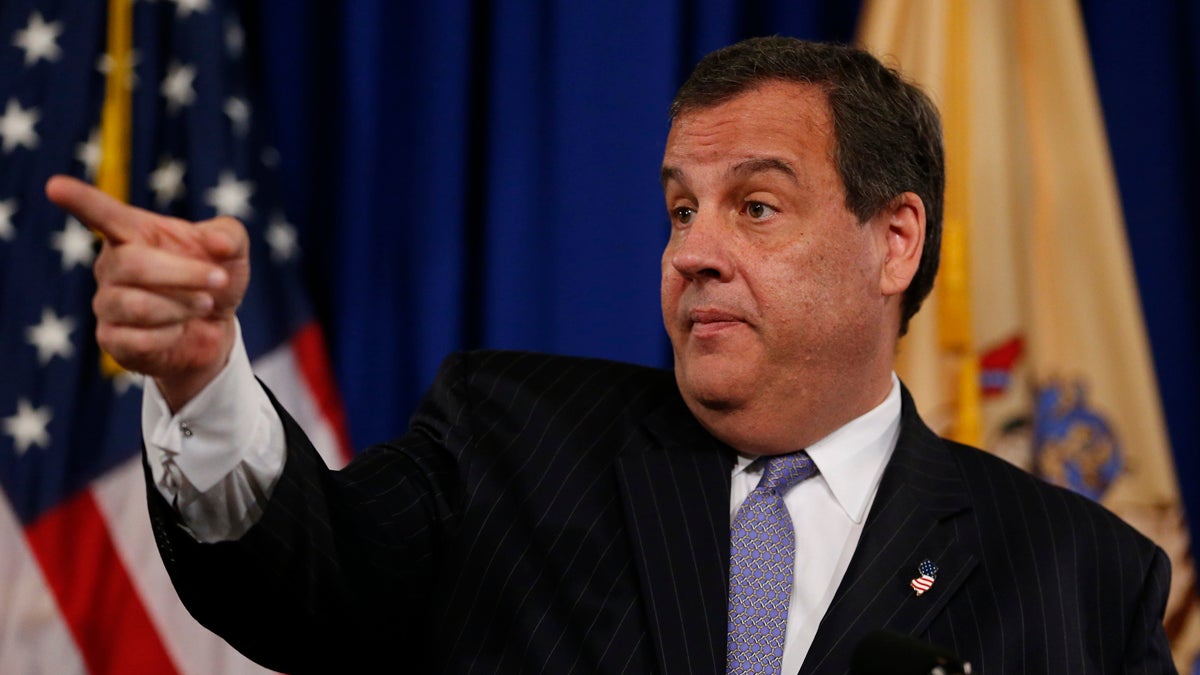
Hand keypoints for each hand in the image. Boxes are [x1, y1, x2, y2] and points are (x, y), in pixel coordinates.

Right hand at [45, 175, 250, 410]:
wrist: (216, 328)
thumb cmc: (215, 277)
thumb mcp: (232, 251)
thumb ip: (230, 236)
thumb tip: (216, 245)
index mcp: (133, 234)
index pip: (102, 214)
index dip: (80, 201)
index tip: (56, 186)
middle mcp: (112, 266)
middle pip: (133, 265)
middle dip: (183, 274)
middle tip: (218, 280)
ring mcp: (107, 304)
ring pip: (135, 304)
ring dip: (180, 306)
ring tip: (203, 305)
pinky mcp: (112, 340)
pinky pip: (137, 339)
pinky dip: (171, 335)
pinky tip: (179, 331)